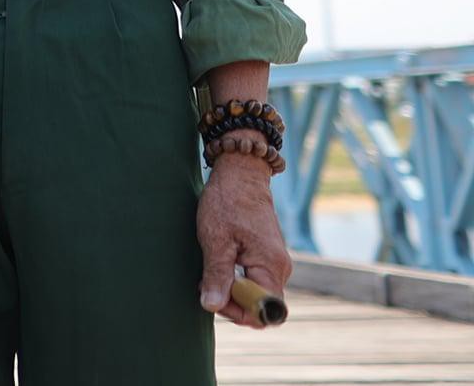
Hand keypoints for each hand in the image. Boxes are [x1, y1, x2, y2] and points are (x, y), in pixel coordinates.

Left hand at [197, 153, 291, 327]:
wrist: (241, 174)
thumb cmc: (227, 203)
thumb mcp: (216, 240)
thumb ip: (216, 275)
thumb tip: (212, 306)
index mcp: (271, 267)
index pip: (266, 311)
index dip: (240, 313)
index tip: (216, 299)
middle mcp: (279, 268)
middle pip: (260, 304)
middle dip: (232, 302)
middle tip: (206, 285)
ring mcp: (275, 262)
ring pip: (256, 292)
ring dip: (232, 289)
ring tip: (209, 272)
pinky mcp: (267, 255)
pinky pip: (255, 278)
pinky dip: (236, 278)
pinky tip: (218, 265)